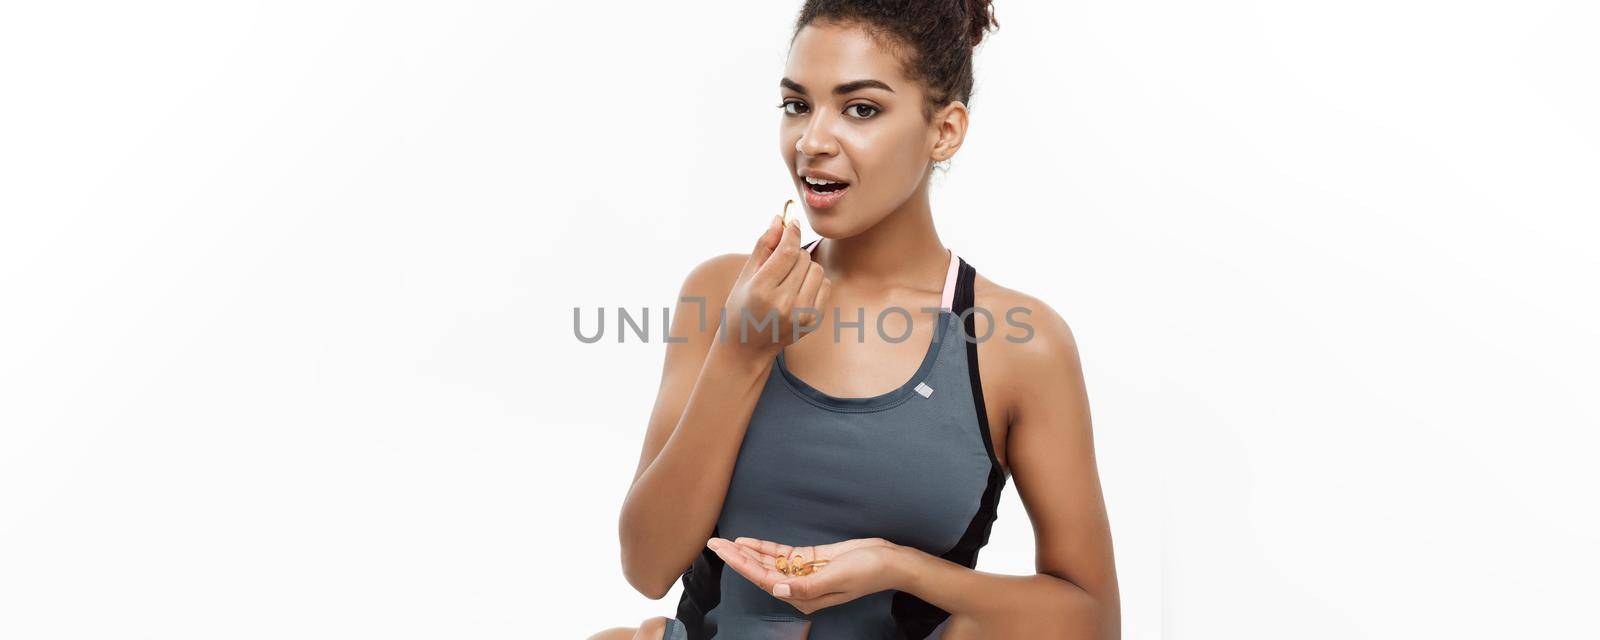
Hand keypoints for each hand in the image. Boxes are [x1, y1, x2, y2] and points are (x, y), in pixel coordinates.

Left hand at [706, 536, 903, 614]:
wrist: (889, 561)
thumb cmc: (868, 572)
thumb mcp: (837, 578)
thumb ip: (806, 586)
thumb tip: (776, 588)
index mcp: (804, 598)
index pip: (766, 581)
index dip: (743, 566)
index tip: (726, 553)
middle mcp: (799, 588)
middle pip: (761, 572)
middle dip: (738, 558)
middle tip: (714, 545)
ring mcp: (803, 573)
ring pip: (768, 563)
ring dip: (747, 552)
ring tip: (725, 543)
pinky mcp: (809, 559)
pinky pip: (782, 554)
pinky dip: (765, 548)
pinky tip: (749, 542)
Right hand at [717, 215, 830, 361]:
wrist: (747, 348)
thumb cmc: (741, 307)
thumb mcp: (744, 276)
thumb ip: (763, 246)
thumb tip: (780, 219)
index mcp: (761, 291)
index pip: (787, 252)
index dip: (792, 233)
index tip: (792, 223)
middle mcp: (783, 304)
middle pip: (803, 259)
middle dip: (794, 252)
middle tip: (781, 261)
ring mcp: (800, 316)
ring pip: (816, 270)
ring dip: (805, 267)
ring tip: (789, 277)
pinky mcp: (812, 322)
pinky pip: (825, 285)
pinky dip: (814, 281)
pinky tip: (799, 289)